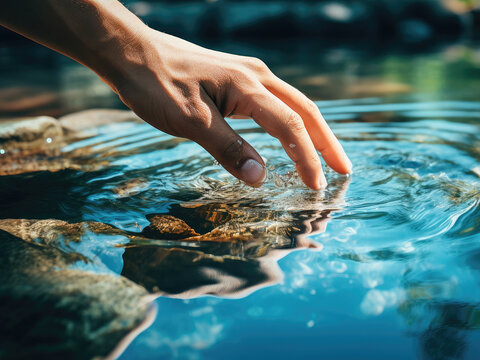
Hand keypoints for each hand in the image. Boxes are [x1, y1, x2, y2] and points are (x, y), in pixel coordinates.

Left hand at [106, 30, 351, 189]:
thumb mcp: (191, 121)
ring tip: (327, 158)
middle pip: (304, 111)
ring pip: (292, 106)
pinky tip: (290, 138)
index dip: (307, 159)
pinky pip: (274, 104)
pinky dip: (290, 125)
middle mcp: (256, 76)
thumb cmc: (156, 84)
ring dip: (312, 133)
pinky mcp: (237, 80)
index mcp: (248, 86)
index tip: (318, 188)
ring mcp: (248, 75)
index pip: (290, 127)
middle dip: (327, 143)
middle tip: (345, 171)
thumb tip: (261, 178)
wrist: (130, 52)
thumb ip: (229, 149)